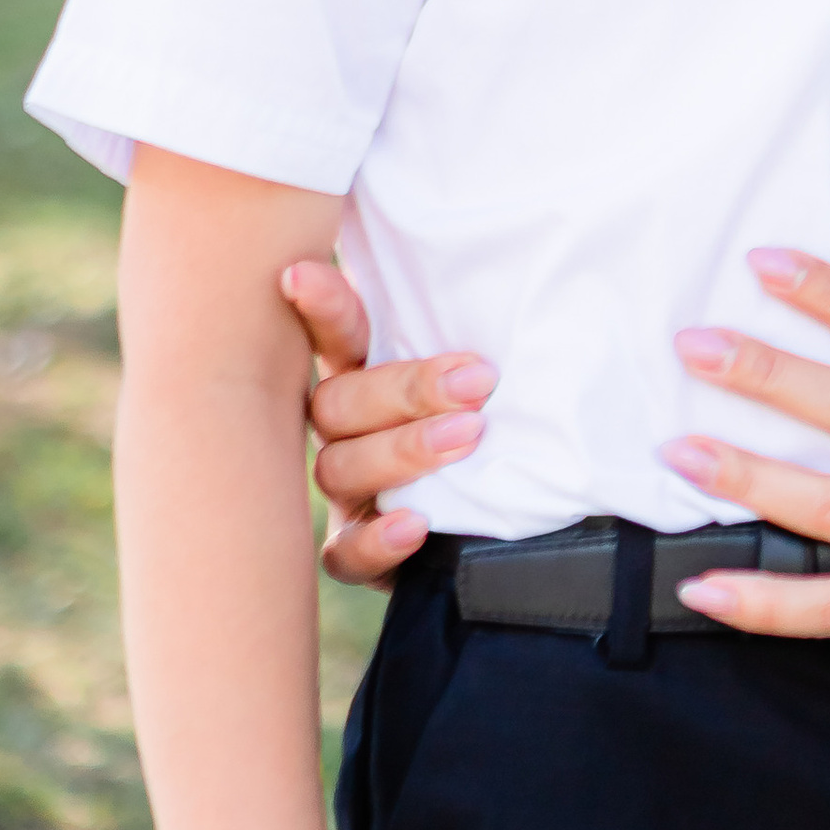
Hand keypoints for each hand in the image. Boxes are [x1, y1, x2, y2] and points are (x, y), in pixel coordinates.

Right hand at [278, 259, 494, 591]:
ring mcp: (348, 494)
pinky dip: (376, 540)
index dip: (323, 307)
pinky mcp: (358, 553)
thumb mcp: (493, 383)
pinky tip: (416, 525)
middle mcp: (346, 432)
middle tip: (476, 382)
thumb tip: (527, 275)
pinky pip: (345, 554)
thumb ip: (479, 349)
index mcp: (369, 377)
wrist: (522, 524)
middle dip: (406, 389)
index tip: (302, 275)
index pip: (338, 334)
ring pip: (339, 467)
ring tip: (470, 436)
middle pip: (337, 403)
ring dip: (403, 451)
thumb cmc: (503, 430)